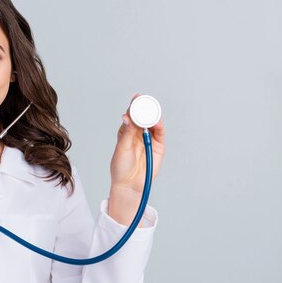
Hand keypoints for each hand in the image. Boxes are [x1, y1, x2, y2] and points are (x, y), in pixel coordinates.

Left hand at [108, 94, 164, 224]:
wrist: (129, 184)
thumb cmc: (121, 167)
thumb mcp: (122, 148)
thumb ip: (126, 133)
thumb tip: (126, 116)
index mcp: (126, 132)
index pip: (132, 116)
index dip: (134, 106)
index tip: (136, 98)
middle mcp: (138, 134)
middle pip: (143, 117)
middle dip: (145, 108)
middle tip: (145, 100)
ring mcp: (149, 139)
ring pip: (153, 123)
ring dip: (153, 115)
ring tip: (151, 110)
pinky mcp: (158, 147)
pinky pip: (160, 134)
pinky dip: (159, 126)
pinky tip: (157, 121)